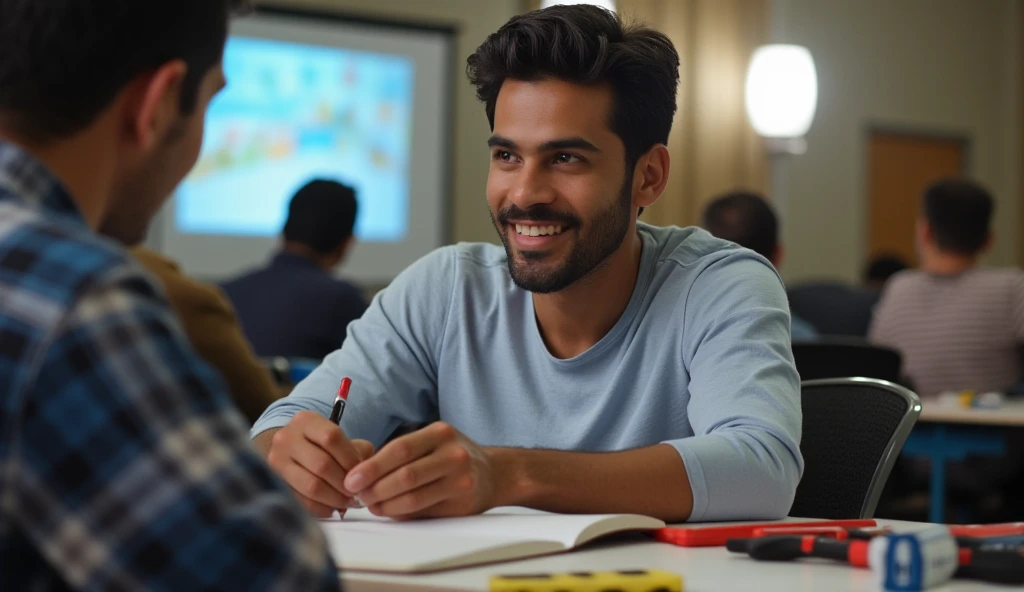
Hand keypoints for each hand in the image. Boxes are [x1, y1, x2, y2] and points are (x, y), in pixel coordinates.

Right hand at [266, 411, 374, 517]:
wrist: (289, 450)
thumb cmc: (321, 445)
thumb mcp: (337, 437)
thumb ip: (356, 449)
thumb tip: (366, 473)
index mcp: (305, 421)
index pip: (331, 438)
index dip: (350, 459)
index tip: (363, 473)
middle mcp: (286, 438)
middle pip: (322, 464)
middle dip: (344, 483)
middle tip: (358, 493)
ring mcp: (276, 462)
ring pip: (312, 486)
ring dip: (335, 498)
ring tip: (348, 502)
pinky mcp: (275, 484)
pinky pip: (302, 502)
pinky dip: (322, 508)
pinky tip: (333, 508)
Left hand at [343, 422, 496, 518]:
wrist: (495, 473)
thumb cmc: (452, 456)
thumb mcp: (433, 441)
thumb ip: (402, 453)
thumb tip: (361, 474)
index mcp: (440, 433)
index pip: (399, 449)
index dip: (371, 467)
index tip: (352, 479)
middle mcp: (453, 454)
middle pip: (405, 475)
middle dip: (375, 488)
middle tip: (358, 496)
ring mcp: (460, 480)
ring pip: (413, 497)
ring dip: (386, 505)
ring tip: (372, 505)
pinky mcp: (462, 503)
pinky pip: (424, 511)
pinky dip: (402, 513)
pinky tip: (391, 510)